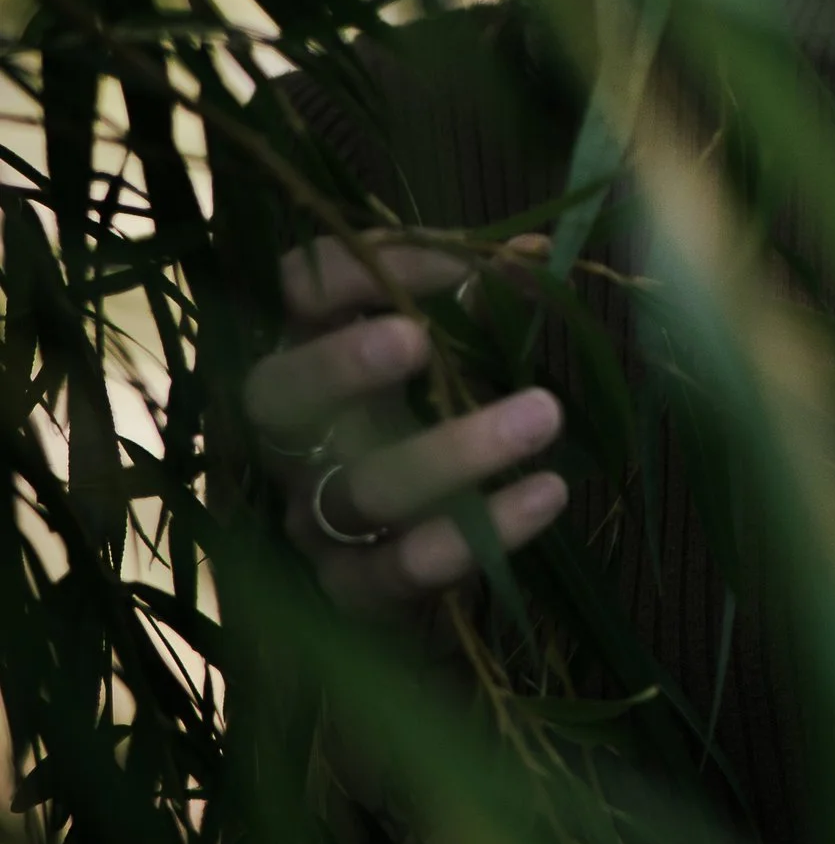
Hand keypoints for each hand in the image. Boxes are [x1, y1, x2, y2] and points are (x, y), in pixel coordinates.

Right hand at [245, 235, 566, 618]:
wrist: (402, 565)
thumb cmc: (416, 426)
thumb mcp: (436, 356)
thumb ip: (469, 301)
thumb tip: (534, 254)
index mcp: (296, 354)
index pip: (296, 292)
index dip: (368, 269)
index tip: (470, 262)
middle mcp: (283, 439)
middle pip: (280, 395)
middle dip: (342, 364)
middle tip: (417, 339)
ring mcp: (310, 519)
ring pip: (361, 489)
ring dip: (454, 451)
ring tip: (544, 412)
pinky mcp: (354, 589)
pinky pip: (405, 568)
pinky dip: (483, 533)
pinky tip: (546, 493)